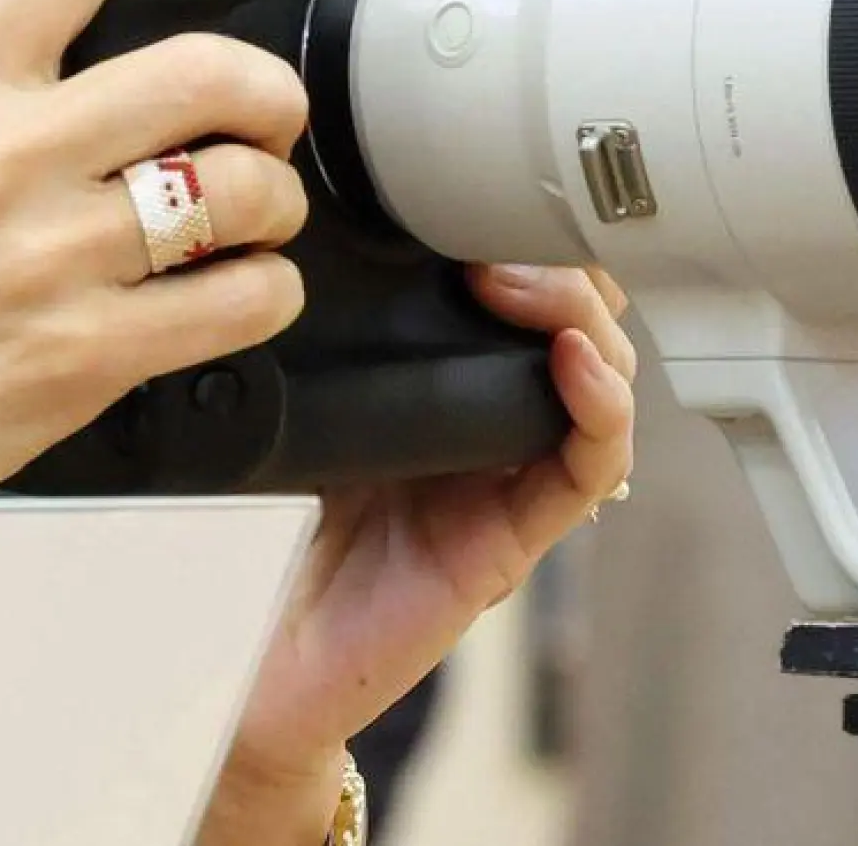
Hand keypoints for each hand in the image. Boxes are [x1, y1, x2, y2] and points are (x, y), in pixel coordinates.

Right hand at [0, 0, 311, 582]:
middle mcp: (4, 161)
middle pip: (204, 72)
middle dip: (268, 95)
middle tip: (265, 123)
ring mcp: (51, 261)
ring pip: (244, 190)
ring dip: (276, 204)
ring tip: (257, 221)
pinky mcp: (88, 354)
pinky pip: (243, 300)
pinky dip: (268, 292)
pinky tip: (241, 292)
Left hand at [202, 266, 635, 845]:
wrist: (258, 662)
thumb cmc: (263, 539)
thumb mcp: (280, 410)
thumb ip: (299, 341)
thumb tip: (281, 240)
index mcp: (426, 384)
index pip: (503, 285)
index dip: (506, 234)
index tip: (460, 194)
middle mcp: (479, 423)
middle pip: (566, 313)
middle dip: (551, 258)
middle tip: (495, 234)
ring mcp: (504, 476)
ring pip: (596, 373)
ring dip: (579, 316)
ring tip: (525, 284)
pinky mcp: (513, 536)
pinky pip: (588, 464)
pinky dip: (599, 407)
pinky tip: (572, 361)